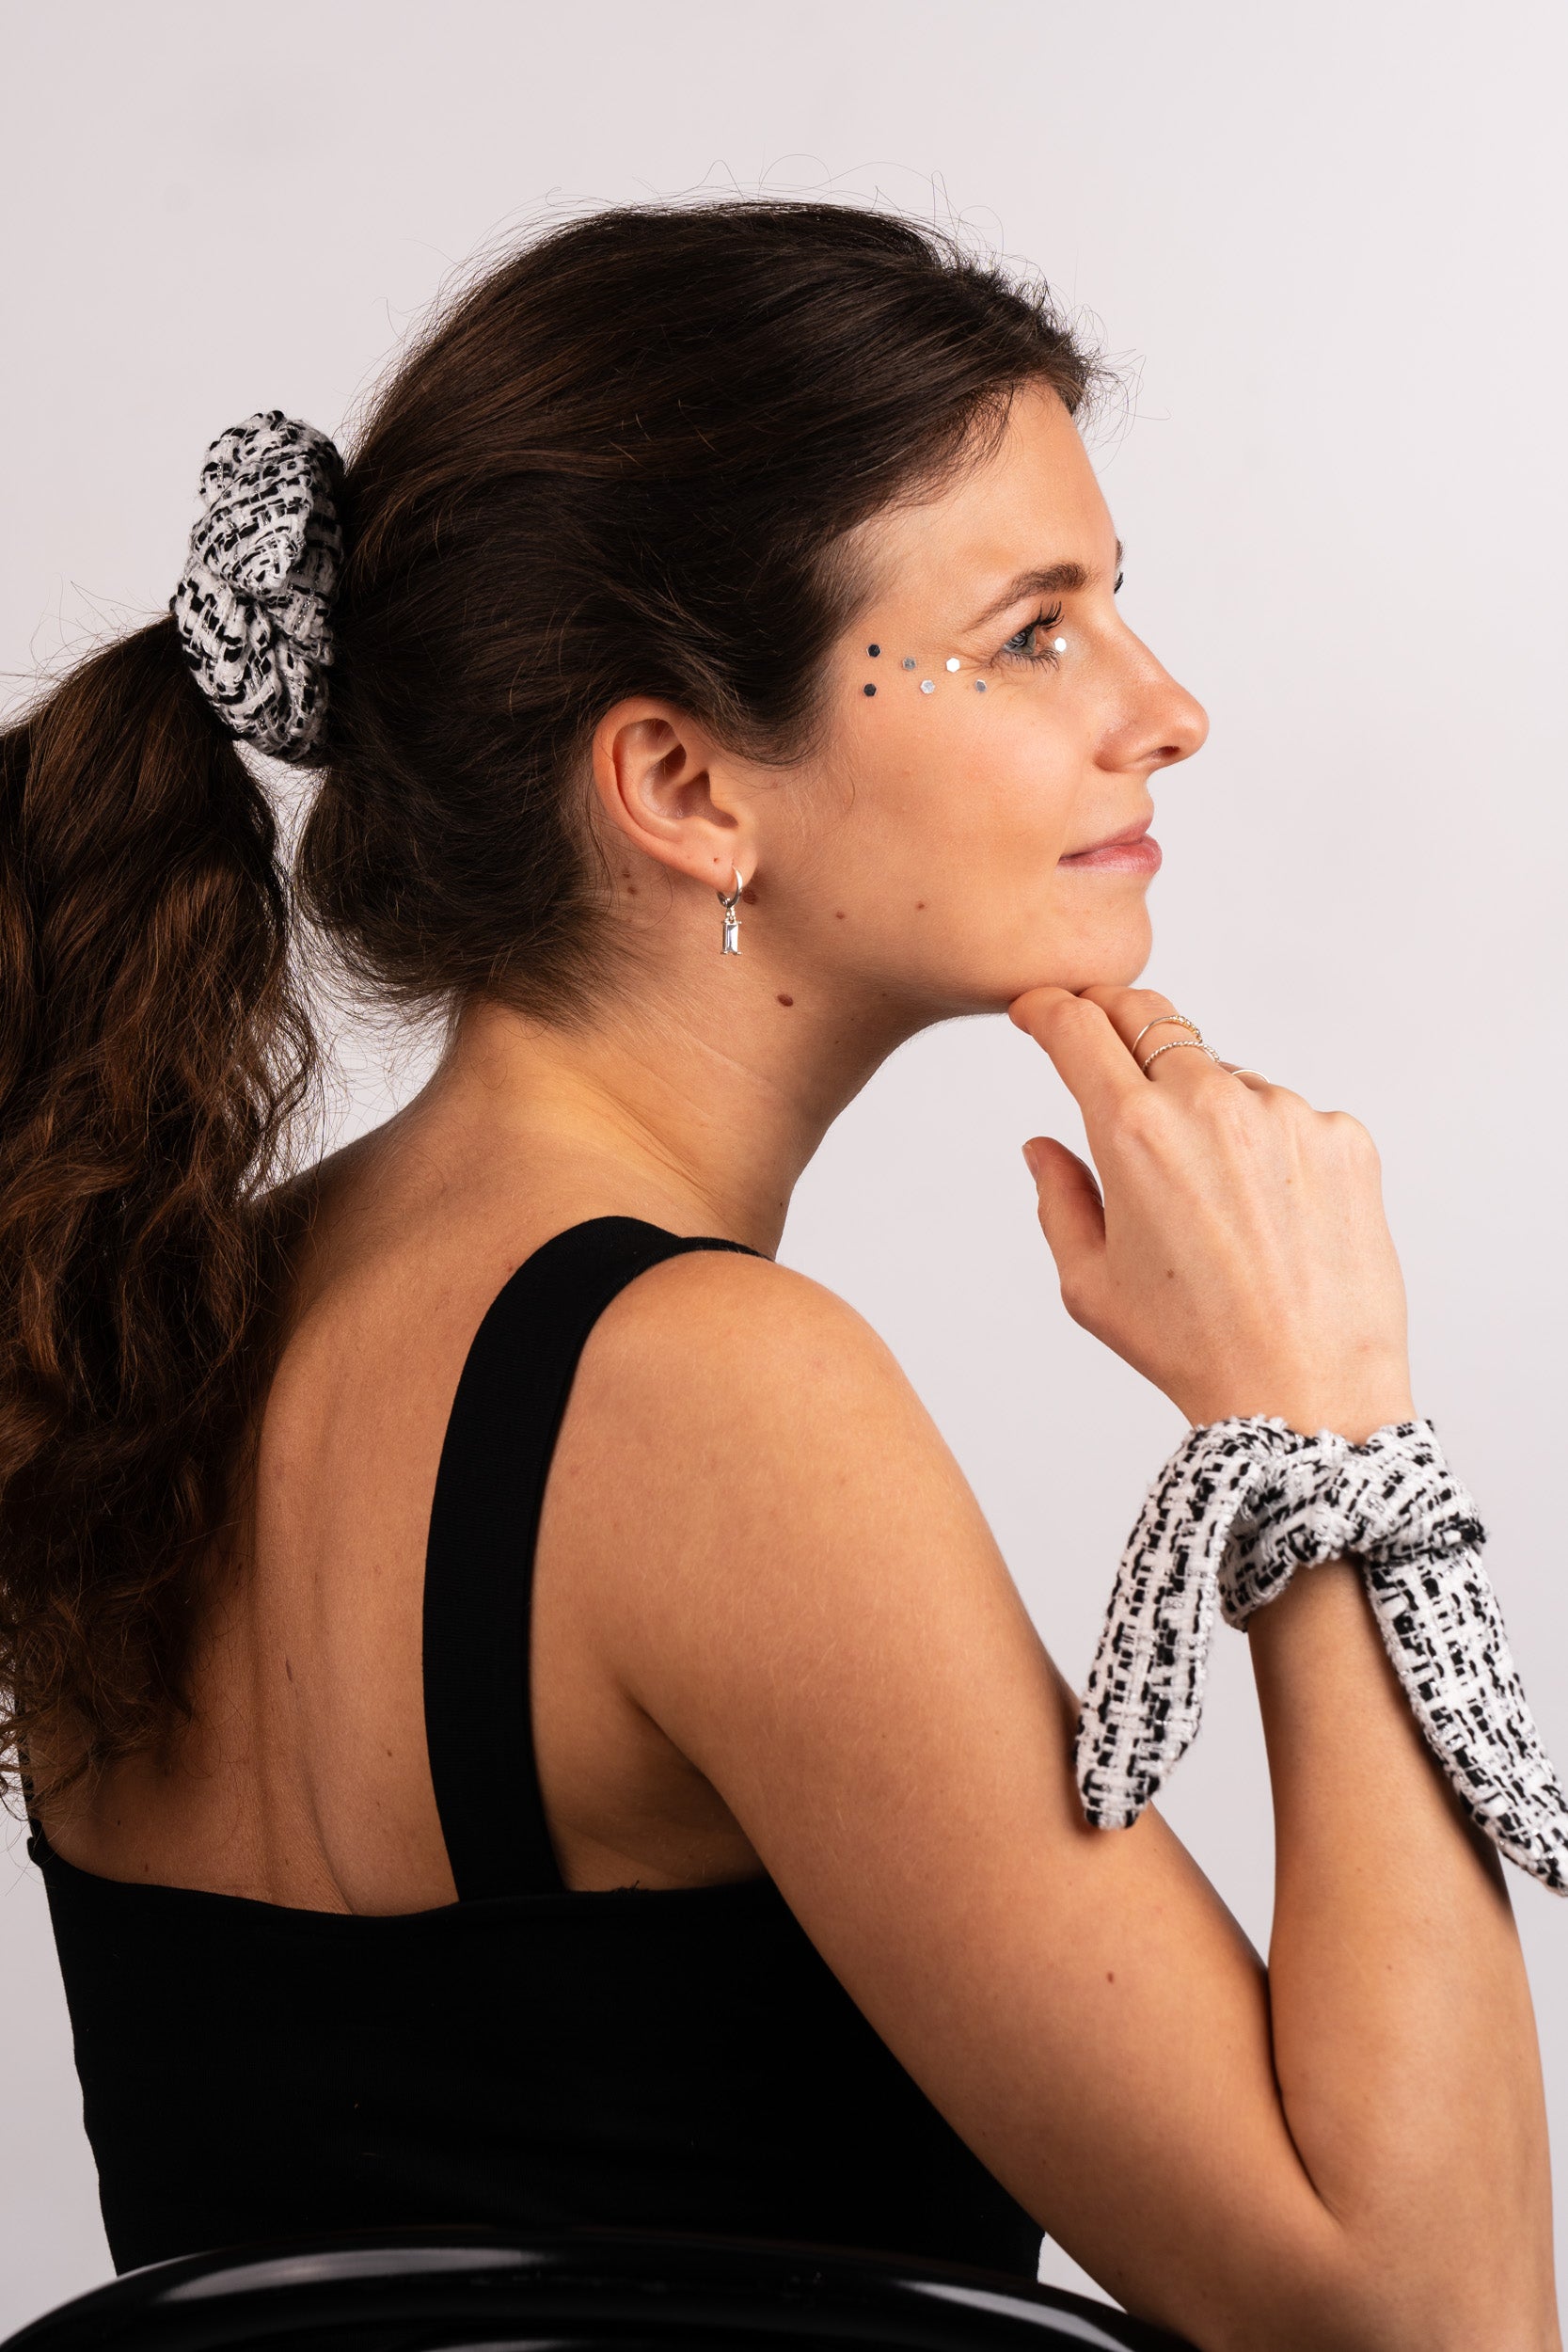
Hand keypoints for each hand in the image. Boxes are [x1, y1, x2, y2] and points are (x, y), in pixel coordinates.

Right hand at [1009, 984, 1414, 1439]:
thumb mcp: (1090, 1284)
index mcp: (1133, 1132)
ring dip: (1200, 1103)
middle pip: (1149, 1018)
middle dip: (1113, 1020)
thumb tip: (1042, 1146)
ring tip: (1211, 1198)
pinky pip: (1286, 1115)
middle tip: (1100, 1046)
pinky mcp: (1342, 1134)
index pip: (1077, 1027)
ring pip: (1222, 1075)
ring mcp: (1285, 1113)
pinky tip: (1267, 1214)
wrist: (1309, 1390)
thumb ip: (1058, 1197)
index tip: (1038, 1011)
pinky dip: (1265, 1144)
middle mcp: (1211, 1103)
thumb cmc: (1192, 1349)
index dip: (1047, 1009)